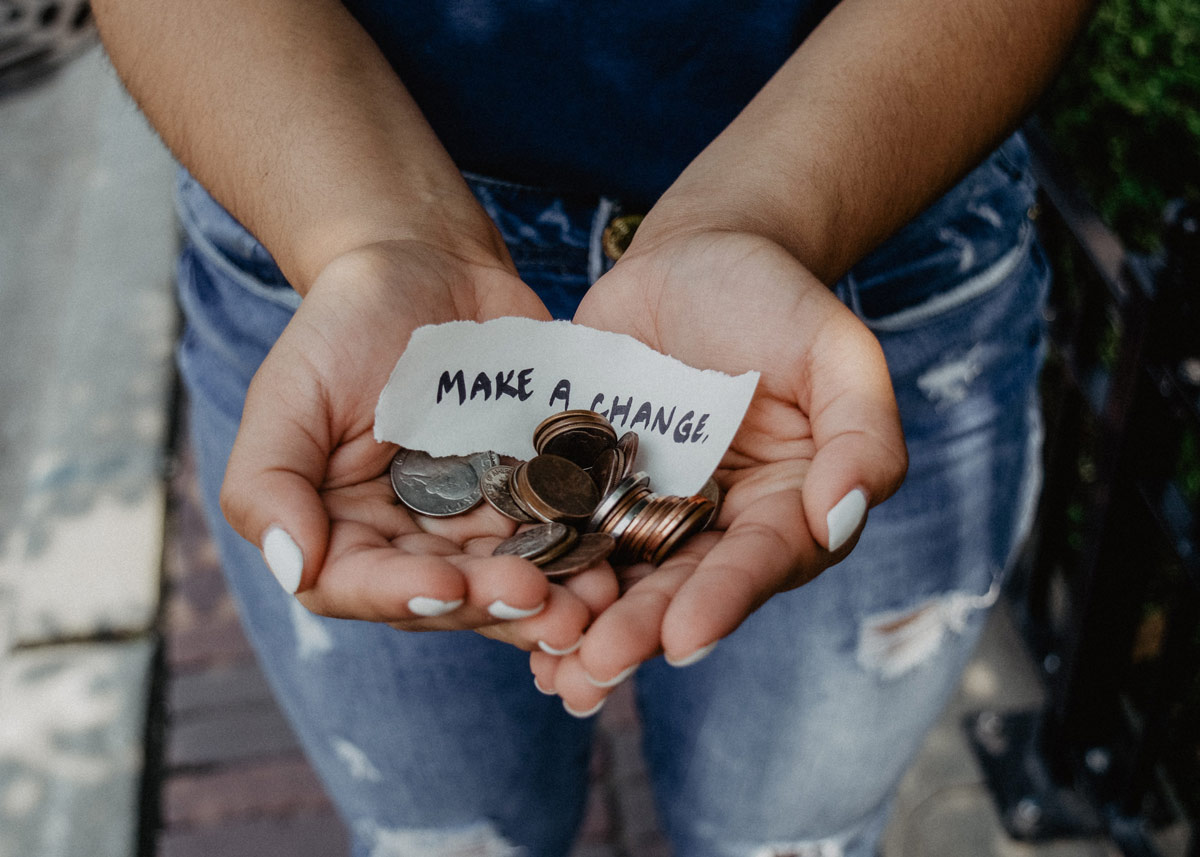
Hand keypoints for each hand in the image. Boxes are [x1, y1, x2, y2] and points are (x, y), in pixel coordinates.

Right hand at [219, 239, 618, 652]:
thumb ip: (268, 482)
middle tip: (544, 603)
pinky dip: (587, 552)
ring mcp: (478, 521)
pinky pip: (562, 533)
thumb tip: (293, 567)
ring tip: (594, 602)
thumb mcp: (289, 393)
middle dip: (495, 605)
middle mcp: (412, 540)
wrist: (428, 266)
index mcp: (343, 530)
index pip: (361, 585)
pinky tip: (617, 561)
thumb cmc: (344, 325)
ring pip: (513, 579)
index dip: (403, 595)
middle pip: (450, 596)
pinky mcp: (535, 494)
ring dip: (554, 599)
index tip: (448, 585)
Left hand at [532, 229, 907, 711]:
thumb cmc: (776, 299)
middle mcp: (717, 524)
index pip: (760, 562)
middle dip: (640, 631)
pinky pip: (564, 531)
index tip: (684, 637)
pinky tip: (505, 606)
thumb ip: (862, 433)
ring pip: (619, 577)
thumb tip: (842, 517)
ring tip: (550, 670)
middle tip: (596, 667)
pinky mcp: (589, 484)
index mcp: (785, 507)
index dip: (724, 600)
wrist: (695, 257)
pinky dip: (540, 569)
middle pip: (681, 586)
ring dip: (585, 625)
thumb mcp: (837, 352)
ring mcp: (648, 507)